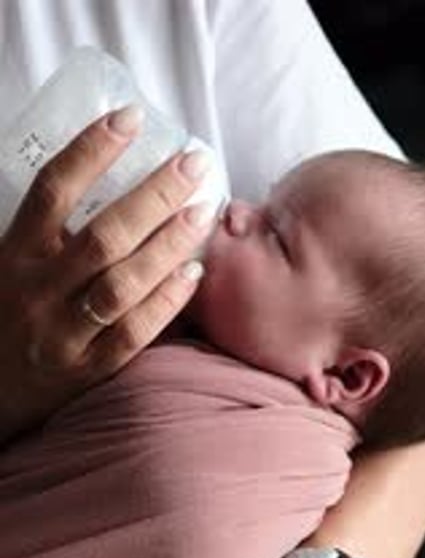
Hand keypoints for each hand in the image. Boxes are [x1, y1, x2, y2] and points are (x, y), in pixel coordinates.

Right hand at [0, 108, 212, 442]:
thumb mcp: (8, 265)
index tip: (131, 118)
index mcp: (14, 254)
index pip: (53, 190)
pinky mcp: (86, 371)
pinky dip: (165, 303)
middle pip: (102, 236)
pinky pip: (133, 334)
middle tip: (193, 164)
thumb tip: (102, 179)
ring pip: (122, 285)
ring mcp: (62, 334)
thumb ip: (44, 231)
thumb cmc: (5, 315)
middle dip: (153, 195)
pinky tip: (193, 274)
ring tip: (202, 211)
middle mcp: (37, 291)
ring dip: (167, 246)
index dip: (91, 150)